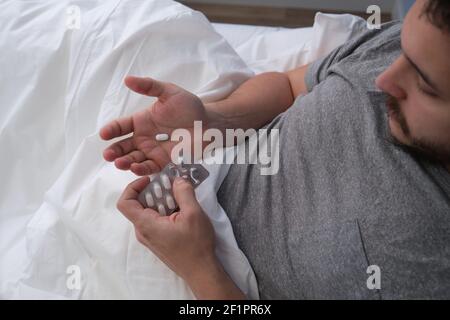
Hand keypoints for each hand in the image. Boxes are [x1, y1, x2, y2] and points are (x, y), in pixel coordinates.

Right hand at [100, 76, 207, 174]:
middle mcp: (143, 138)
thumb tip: (127, 79)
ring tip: (119, 163)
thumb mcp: (169, 92)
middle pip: (123, 146)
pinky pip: (149, 168)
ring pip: (133, 159)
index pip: (121, 126)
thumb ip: (149, 86)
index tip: (104, 134)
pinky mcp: (164, 162)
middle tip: (108, 155)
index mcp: (141, 121)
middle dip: (114, 151)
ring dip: (124, 162)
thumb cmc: (190, 107)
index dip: (111, 130)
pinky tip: (135, 168)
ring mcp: (152, 151)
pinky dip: (141, 170)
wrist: (210, 124)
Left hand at [117, 176, 245, 298]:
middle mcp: (143, 232)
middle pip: (138, 204)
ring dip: (162, 200)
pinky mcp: (158, 241)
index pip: (125, 202)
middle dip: (154, 191)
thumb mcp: (193, 214)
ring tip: (180, 198)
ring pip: (148, 212)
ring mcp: (150, 237)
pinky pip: (155, 220)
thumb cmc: (195, 245)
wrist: (200, 270)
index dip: (133, 187)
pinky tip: (182, 211)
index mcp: (146, 224)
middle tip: (171, 186)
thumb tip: (177, 179)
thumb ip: (184, 193)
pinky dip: (165, 210)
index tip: (150, 180)